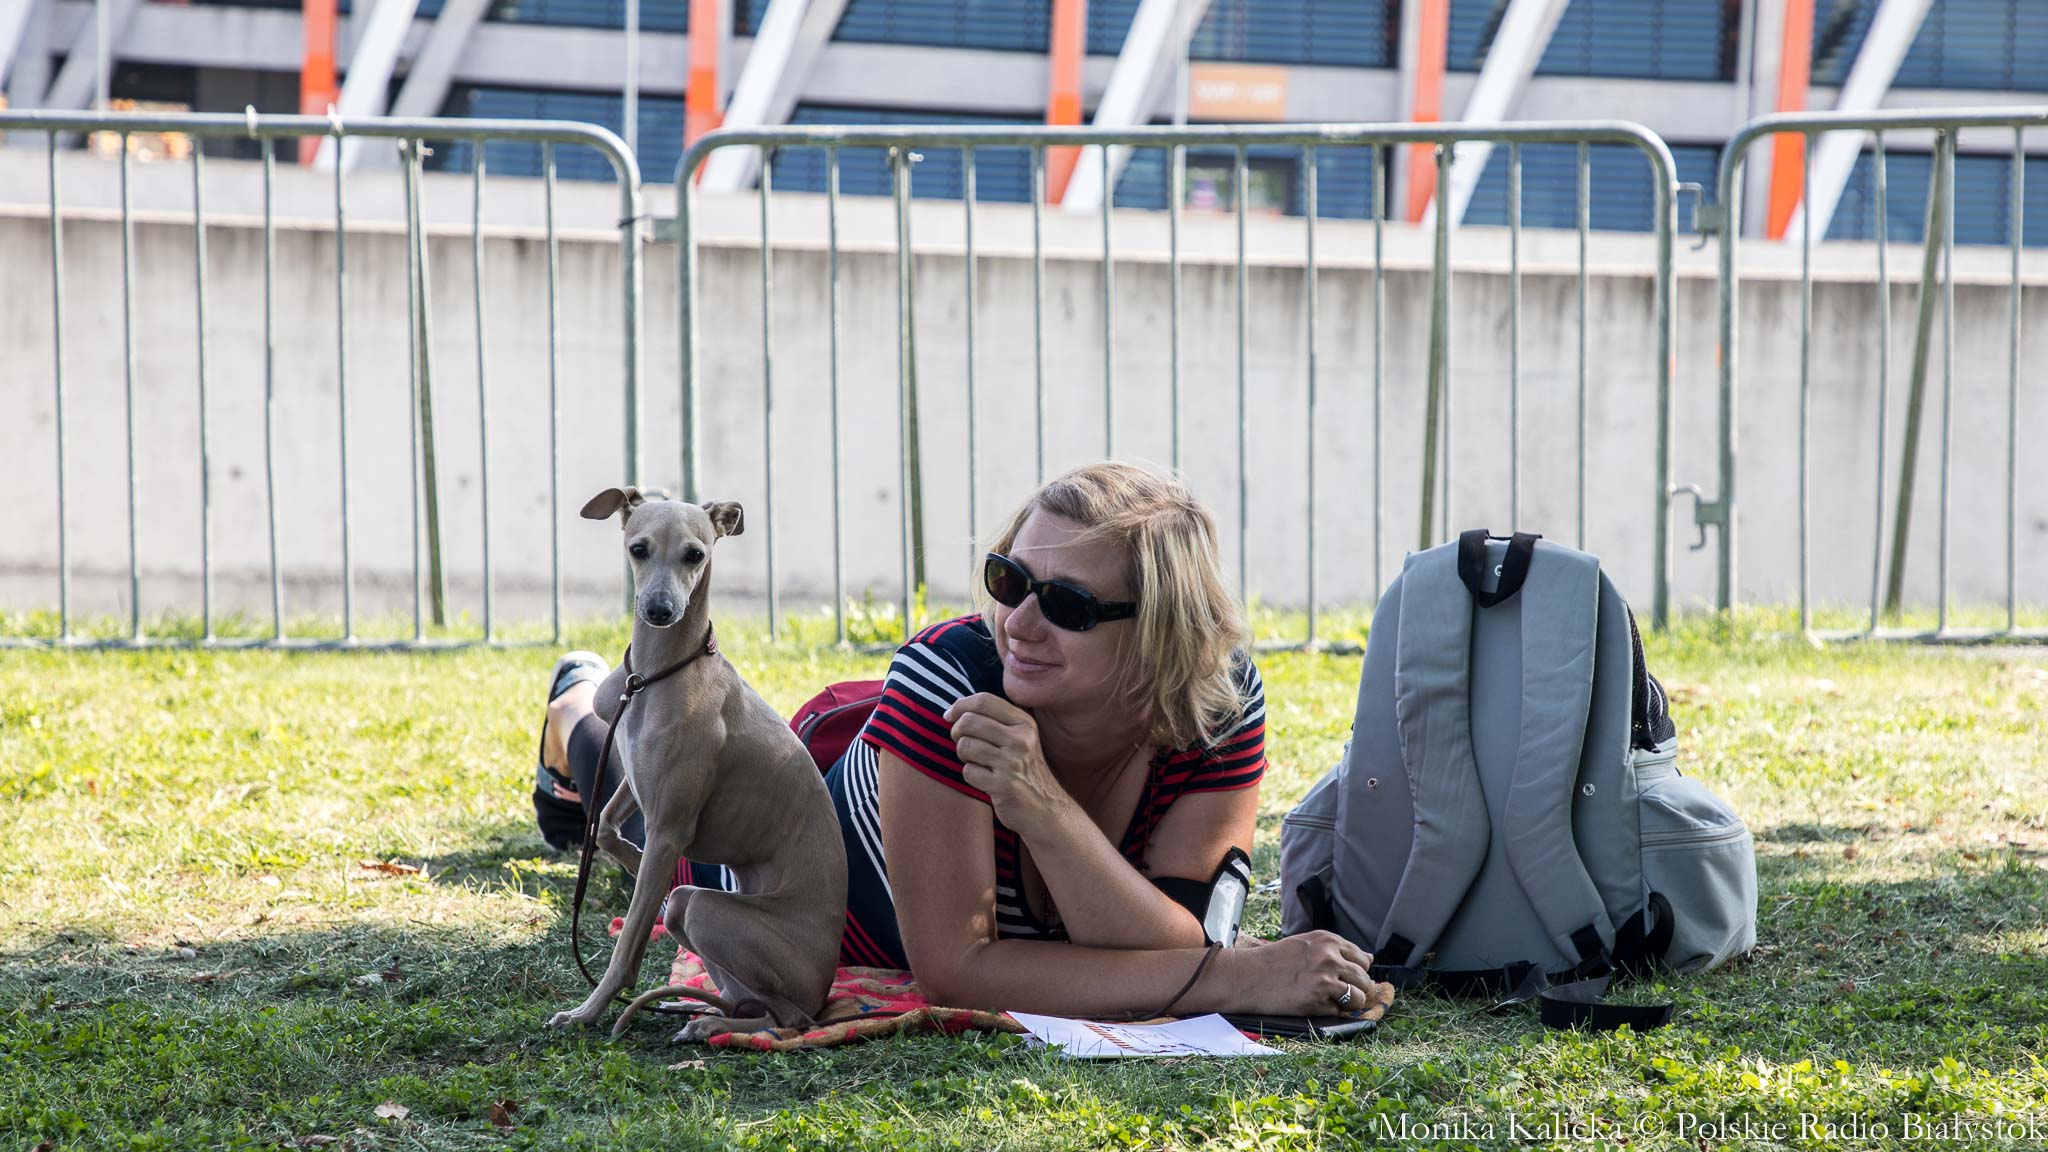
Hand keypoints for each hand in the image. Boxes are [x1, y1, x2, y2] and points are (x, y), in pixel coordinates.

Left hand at [943, 693, 1072, 839]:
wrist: (1046, 808)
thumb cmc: (1024, 771)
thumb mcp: (1022, 738)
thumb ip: (996, 720)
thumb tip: (955, 710)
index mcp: (1024, 723)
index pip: (984, 701)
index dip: (960, 705)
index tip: (949, 716)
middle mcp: (1021, 739)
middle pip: (969, 721)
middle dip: (957, 732)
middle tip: (964, 744)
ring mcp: (1013, 763)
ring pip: (965, 746)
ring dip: (963, 756)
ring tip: (977, 763)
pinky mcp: (1004, 785)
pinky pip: (968, 772)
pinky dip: (970, 776)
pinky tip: (984, 780)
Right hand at [1217, 930, 1374, 1016]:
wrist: (1248, 976)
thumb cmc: (1275, 960)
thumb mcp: (1307, 944)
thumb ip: (1337, 950)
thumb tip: (1369, 958)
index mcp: (1328, 940)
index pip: (1362, 959)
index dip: (1357, 971)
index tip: (1346, 977)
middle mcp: (1329, 957)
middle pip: (1364, 979)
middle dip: (1357, 989)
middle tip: (1339, 992)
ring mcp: (1324, 980)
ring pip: (1358, 997)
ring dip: (1350, 1003)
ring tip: (1331, 1000)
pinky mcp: (1317, 1001)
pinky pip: (1339, 1011)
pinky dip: (1332, 1011)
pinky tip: (1315, 1004)